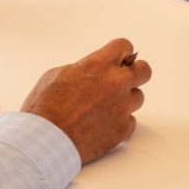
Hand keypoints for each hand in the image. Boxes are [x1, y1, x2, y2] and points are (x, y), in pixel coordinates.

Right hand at [20, 38, 150, 164]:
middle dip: (134, 73)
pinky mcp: (122, 129)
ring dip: (125, 100)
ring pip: (138, 97)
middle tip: (121, 81)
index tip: (117, 59)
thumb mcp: (55, 75)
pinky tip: (103, 125)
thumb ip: (80, 69)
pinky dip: (119, 123)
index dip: (120, 53)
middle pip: (144, 70)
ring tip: (105, 108)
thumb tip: (87, 72)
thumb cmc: (44, 109)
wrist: (44, 141)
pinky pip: (130, 122)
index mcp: (99, 65)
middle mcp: (116, 83)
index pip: (124, 46)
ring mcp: (122, 107)